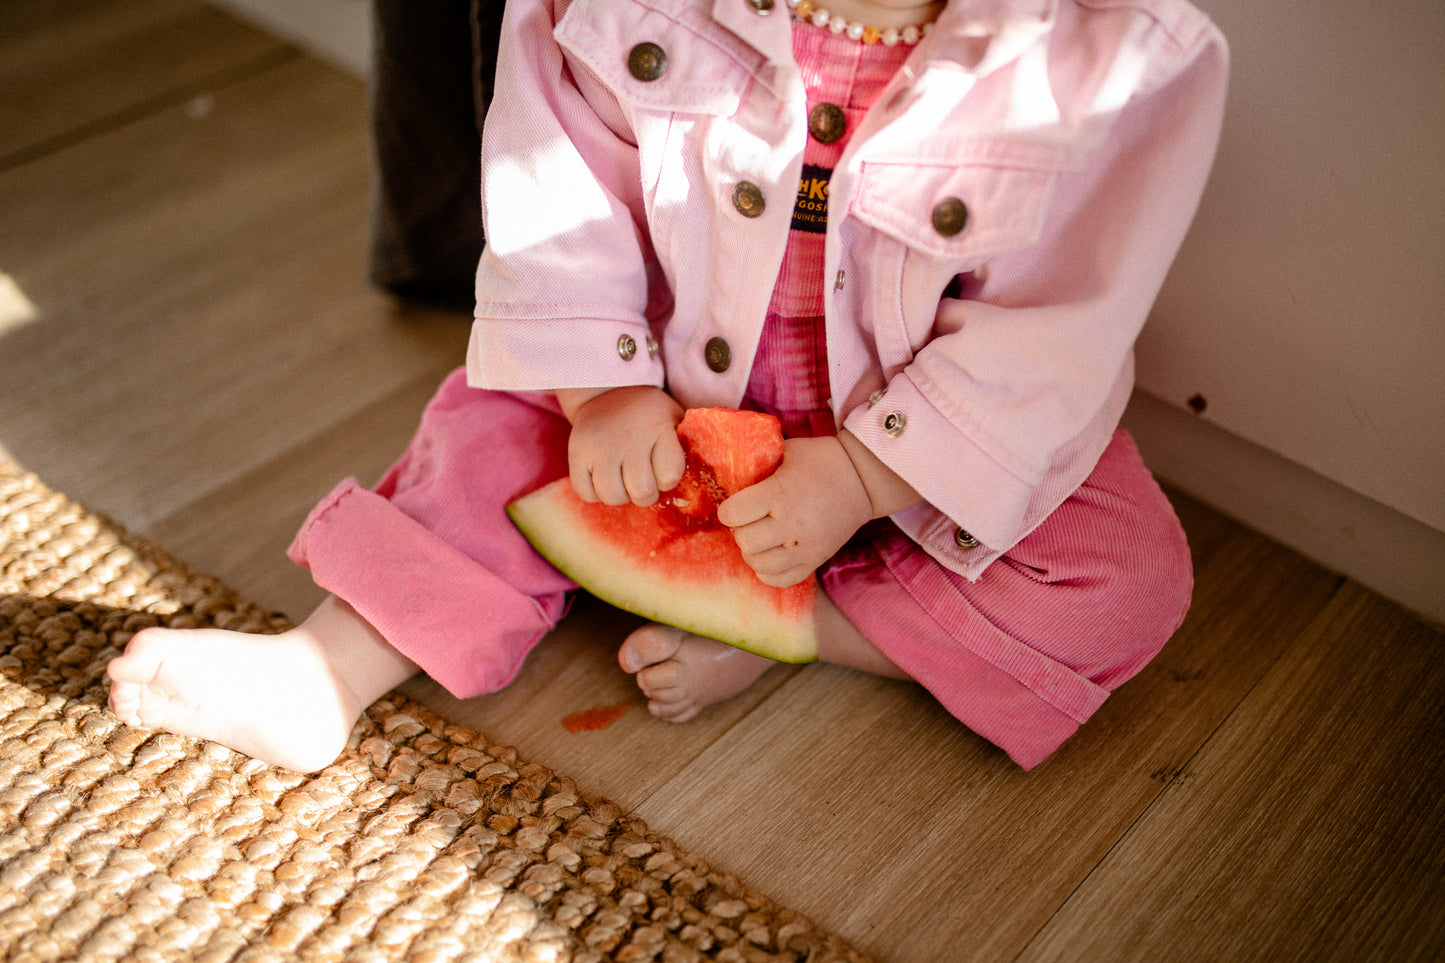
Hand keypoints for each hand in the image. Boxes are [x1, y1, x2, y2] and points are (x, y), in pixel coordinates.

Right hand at [560, 386, 684, 505]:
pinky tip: (604, 476)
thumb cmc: (649, 415)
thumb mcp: (674, 420)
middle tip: (644, 480)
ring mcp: (599, 447)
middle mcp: (628, 438)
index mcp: (658, 429)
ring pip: (613, 497)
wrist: (607, 391)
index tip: (664, 469)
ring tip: (624, 479)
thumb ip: (685, 447)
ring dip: (621, 495)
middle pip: (642, 493)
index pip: (669, 476)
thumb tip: (692, 487)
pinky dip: (596, 492)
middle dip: (646, 494)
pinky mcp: (576, 454)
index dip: (668, 480)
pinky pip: (587, 494)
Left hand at [717, 436, 872, 587]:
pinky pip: (780, 580)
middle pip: (744, 541)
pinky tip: (771, 555)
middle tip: (749, 521)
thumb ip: (759, 465)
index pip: (733, 514)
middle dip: (740, 530)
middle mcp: (790, 524)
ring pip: (758, 564)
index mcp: (779, 494)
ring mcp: (804, 547)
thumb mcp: (787, 451)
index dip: (728, 510)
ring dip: (753, 551)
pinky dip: (768, 571)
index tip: (735, 506)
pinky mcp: (816, 560)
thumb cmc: (821, 460)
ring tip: (760, 537)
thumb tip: (730, 472)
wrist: (863, 479)